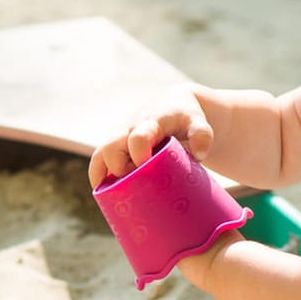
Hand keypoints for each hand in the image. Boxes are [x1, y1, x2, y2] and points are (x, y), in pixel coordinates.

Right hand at [87, 88, 213, 187]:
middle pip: (110, 148)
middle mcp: (129, 129)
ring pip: (99, 156)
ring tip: (113, 195)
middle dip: (118, 169)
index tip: (148, 168)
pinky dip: (98, 176)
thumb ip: (202, 135)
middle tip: (136, 182)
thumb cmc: (186, 118)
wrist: (172, 104)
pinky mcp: (114, 145)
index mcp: (150, 123)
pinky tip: (103, 193)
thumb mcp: (197, 122)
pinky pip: (98, 161)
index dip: (139, 155)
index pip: (138, 138)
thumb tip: (199, 155)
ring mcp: (119, 137)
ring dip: (102, 176)